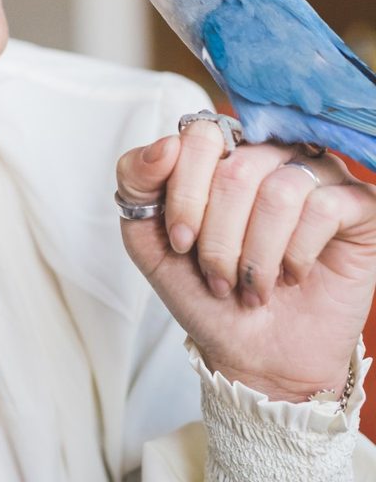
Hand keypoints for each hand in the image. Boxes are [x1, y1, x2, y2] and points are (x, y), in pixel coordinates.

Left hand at [117, 121, 375, 402]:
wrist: (253, 352)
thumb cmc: (201, 287)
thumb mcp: (146, 236)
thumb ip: (135, 180)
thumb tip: (165, 144)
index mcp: (219, 150)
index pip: (200, 136)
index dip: (186, 194)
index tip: (180, 242)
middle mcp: (269, 152)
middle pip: (237, 170)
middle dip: (218, 238)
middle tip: (218, 277)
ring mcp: (316, 174)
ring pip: (280, 192)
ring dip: (257, 255)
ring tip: (252, 286)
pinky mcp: (356, 206)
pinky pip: (325, 209)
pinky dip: (297, 255)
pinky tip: (292, 274)